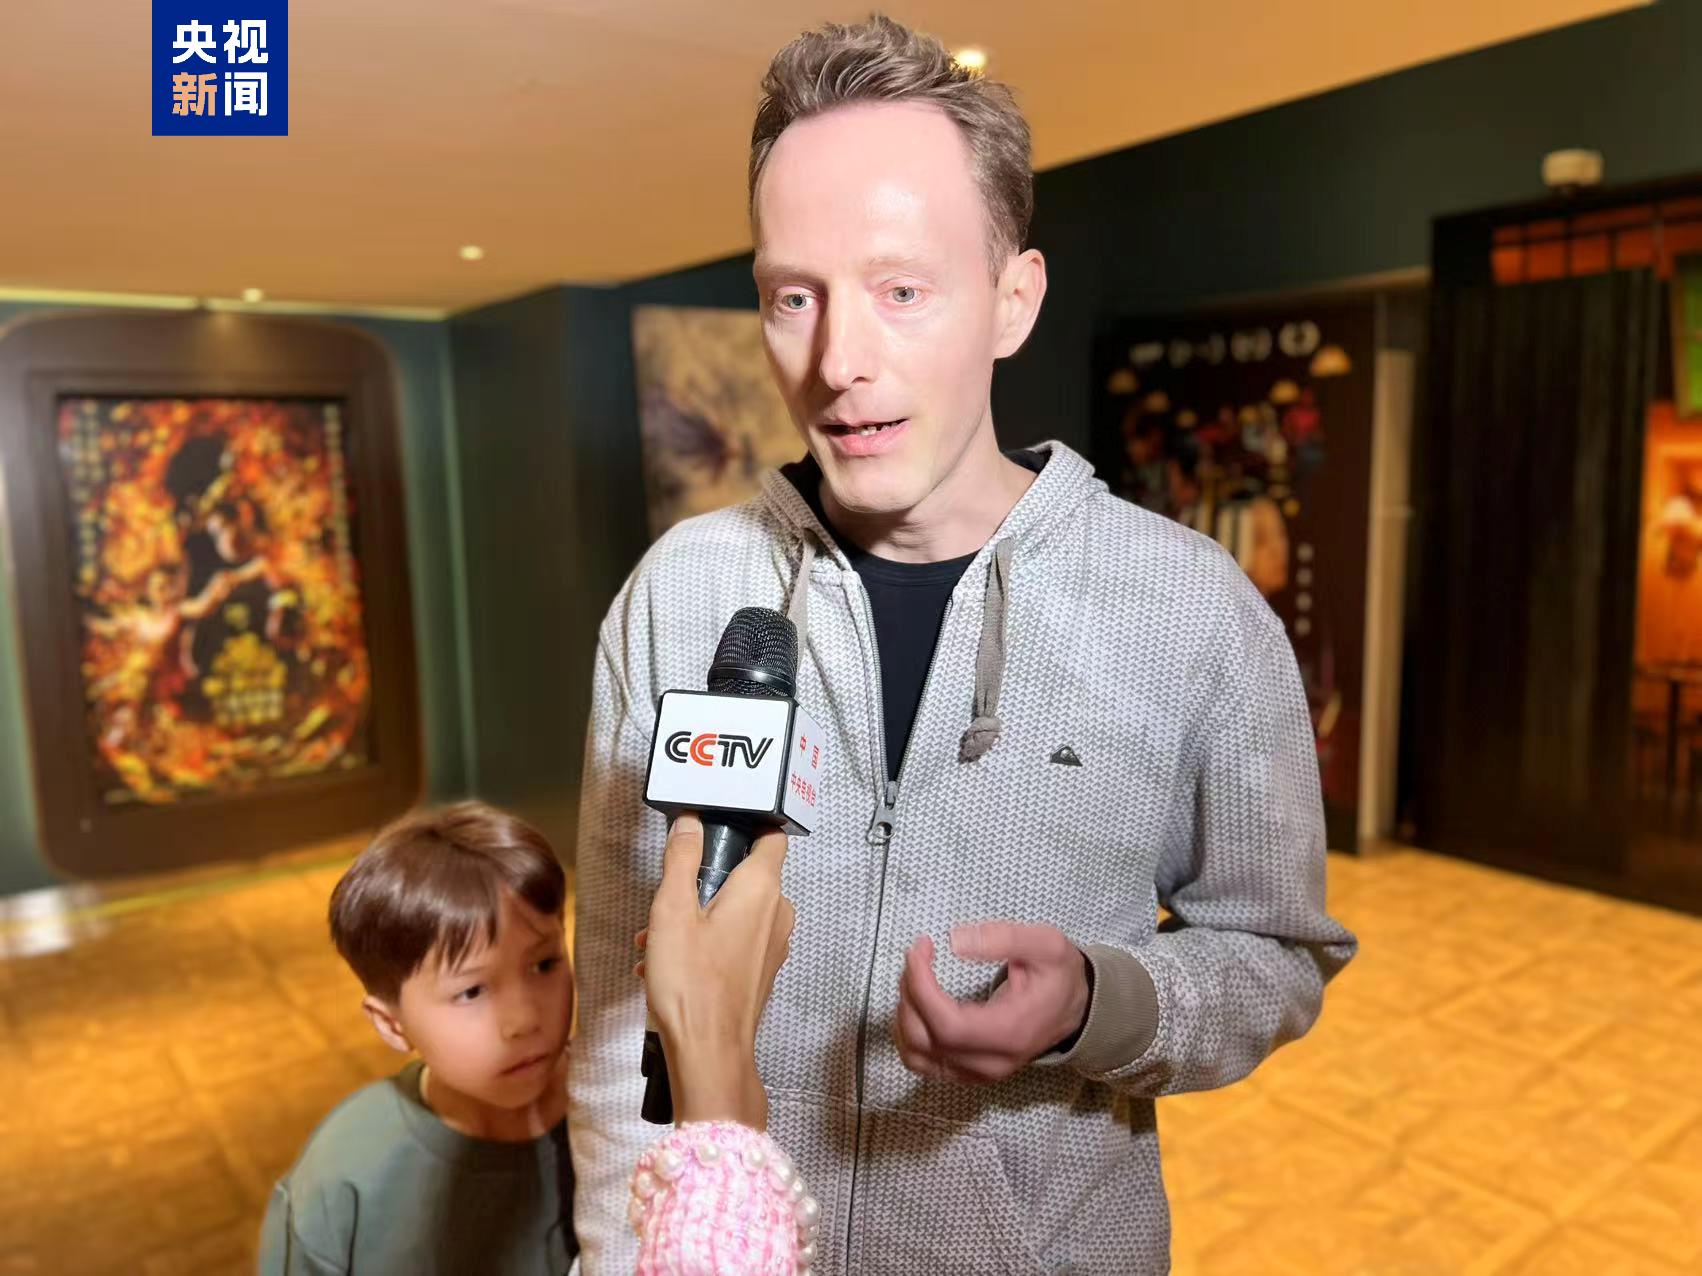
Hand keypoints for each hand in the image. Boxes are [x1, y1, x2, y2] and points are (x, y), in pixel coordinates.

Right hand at [641, 813, 795, 1126]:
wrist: (708, 1052)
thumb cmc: (691, 984)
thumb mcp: (672, 911)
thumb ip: (682, 859)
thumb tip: (690, 823)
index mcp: (762, 889)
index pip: (771, 836)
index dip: (745, 826)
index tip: (714, 829)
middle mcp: (777, 913)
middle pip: (745, 874)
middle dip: (704, 880)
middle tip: (669, 898)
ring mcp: (772, 944)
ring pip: (735, 909)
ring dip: (696, 915)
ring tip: (656, 939)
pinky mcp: (760, 970)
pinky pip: (734, 939)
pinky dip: (704, 941)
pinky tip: (666, 962)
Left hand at [894, 922, 1090, 1084]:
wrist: (1075, 1009)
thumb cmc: (1059, 976)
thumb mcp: (1046, 945)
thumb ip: (1004, 938)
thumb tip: (955, 941)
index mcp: (1010, 1032)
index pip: (947, 1025)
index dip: (921, 986)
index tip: (920, 949)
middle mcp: (991, 1062)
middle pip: (925, 1039)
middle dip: (910, 992)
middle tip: (918, 955)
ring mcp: (977, 1072)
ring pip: (915, 1055)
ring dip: (904, 1013)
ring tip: (916, 976)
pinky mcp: (967, 1072)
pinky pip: (921, 1062)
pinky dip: (908, 1032)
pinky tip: (917, 1002)